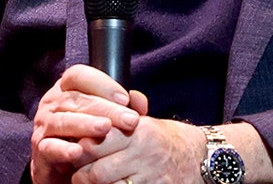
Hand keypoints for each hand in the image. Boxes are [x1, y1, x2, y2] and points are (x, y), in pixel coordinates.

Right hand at [30, 64, 145, 183]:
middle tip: (129, 120)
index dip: (102, 84)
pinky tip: (78, 151)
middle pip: (77, 99)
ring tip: (105, 129)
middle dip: (105, 109)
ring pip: (63, 120)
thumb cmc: (90, 135)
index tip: (125, 99)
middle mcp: (52, 103)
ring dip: (85, 125)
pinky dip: (63, 149)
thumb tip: (139, 100)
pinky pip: (50, 147)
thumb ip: (124, 107)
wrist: (68, 168)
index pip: (79, 76)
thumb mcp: (107, 118)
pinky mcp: (40, 149)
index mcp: (67, 89)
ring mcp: (44, 125)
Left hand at [73, 114, 204, 183]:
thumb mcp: (146, 122)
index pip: (96, 141)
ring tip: (87, 183)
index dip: (78, 150)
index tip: (73, 151)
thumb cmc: (164, 140)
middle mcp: (142, 154)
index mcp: (137, 131)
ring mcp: (148, 177)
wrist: (199, 159)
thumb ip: (121, 113)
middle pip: (96, 171)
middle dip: (81, 174)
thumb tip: (97, 96)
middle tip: (76, 173)